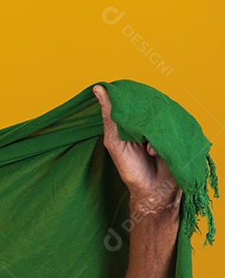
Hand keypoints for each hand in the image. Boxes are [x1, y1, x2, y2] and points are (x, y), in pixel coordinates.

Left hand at [94, 84, 180, 214]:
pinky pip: (170, 131)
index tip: (128, 105)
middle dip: (141, 121)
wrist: (151, 190)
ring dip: (150, 135)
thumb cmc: (131, 168)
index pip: (134, 101)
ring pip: (160, 119)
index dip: (131, 100)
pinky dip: (159, 143)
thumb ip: (109, 116)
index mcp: (135, 122)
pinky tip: (154, 153)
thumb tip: (98, 88)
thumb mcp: (114, 141)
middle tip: (136, 139)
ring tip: (146, 150)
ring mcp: (166, 129)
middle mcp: (151, 123)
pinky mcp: (178, 137)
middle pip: (149, 108)